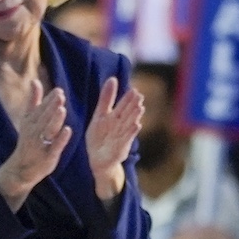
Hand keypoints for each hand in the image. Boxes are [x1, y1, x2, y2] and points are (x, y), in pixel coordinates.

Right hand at [0, 80, 71, 209]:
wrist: (21, 168)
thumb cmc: (28, 141)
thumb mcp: (28, 120)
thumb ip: (34, 101)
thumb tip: (35, 81)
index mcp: (30, 121)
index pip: (40, 108)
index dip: (49, 100)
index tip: (59, 90)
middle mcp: (34, 131)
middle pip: (44, 117)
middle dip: (52, 107)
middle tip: (60, 96)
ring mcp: (40, 144)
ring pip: (48, 130)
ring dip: (55, 120)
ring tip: (62, 110)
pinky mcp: (47, 156)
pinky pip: (54, 146)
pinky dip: (60, 139)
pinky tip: (67, 130)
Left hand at [85, 77, 143, 199]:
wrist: (98, 159)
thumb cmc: (100, 136)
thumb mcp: (99, 115)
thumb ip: (106, 99)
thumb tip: (112, 78)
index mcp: (114, 118)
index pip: (122, 106)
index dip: (127, 99)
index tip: (134, 90)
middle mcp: (119, 126)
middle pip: (127, 114)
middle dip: (132, 106)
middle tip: (139, 96)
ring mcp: (121, 137)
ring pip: (128, 125)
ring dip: (134, 117)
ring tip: (140, 108)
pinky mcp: (120, 147)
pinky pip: (125, 139)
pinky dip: (131, 132)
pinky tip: (137, 125)